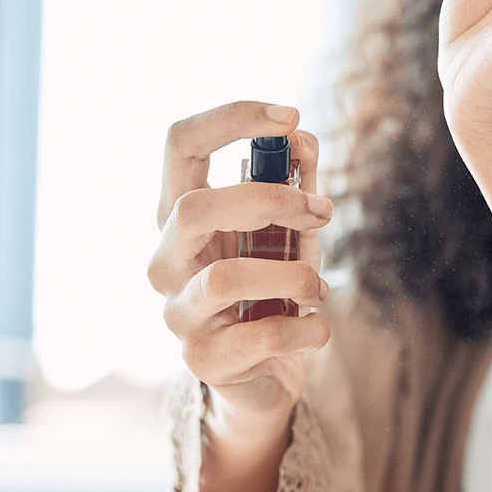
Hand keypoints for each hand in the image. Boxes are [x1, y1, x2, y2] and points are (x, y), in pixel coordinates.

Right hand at [147, 101, 332, 429]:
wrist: (266, 374)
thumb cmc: (276, 285)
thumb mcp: (293, 228)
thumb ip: (298, 181)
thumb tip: (302, 140)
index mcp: (183, 213)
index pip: (179, 143)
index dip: (232, 117)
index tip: (293, 117)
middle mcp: (167, 259)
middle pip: (193, 207)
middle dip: (271, 199)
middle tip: (323, 211)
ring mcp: (177, 312)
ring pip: (226, 278)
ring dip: (295, 274)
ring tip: (320, 288)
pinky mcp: (202, 361)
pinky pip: (261, 336)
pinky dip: (307, 327)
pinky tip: (317, 326)